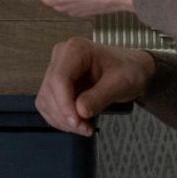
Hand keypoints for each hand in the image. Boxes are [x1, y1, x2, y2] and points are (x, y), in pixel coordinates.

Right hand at [36, 36, 156, 135]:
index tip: (77, 121)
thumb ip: (100, 97)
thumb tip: (80, 111)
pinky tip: (76, 122)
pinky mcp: (54, 84)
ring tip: (84, 126)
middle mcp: (62, 57)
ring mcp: (56, 69)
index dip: (65, 104)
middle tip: (85, 128)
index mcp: (77, 49)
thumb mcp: (120, 84)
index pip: (59, 79)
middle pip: (50, 91)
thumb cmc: (127, 70)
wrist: (130, 70)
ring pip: (46, 100)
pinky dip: (60, 118)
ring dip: (62, 119)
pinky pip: (48, 105)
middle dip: (66, 115)